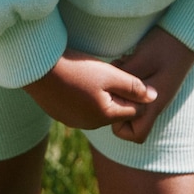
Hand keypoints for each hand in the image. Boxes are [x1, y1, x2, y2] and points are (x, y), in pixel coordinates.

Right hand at [23, 48, 157, 129]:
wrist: (39, 69)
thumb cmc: (78, 69)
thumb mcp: (110, 74)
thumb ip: (133, 86)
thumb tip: (154, 97)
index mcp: (105, 116)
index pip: (134, 111)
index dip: (135, 92)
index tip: (126, 73)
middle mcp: (91, 124)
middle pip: (116, 110)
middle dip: (119, 93)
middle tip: (111, 70)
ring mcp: (75, 122)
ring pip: (99, 109)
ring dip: (102, 94)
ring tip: (93, 72)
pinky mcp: (62, 115)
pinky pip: (83, 108)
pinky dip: (86, 96)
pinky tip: (79, 79)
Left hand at [110, 27, 193, 143]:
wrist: (187, 32)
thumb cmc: (164, 45)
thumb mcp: (140, 60)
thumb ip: (125, 78)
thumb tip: (108, 91)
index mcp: (154, 103)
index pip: (136, 135)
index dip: (120, 124)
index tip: (116, 100)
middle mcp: (157, 102)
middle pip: (134, 121)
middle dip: (120, 104)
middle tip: (116, 82)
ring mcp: (158, 91)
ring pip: (134, 103)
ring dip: (123, 89)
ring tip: (123, 66)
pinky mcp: (157, 80)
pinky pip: (139, 89)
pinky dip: (130, 79)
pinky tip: (129, 60)